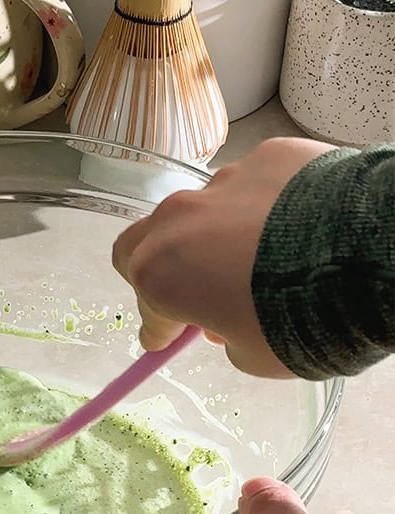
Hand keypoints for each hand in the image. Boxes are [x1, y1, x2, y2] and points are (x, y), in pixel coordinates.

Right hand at [111, 137, 338, 377]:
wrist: (367, 253)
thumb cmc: (299, 317)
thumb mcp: (254, 357)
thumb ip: (227, 338)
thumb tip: (231, 321)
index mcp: (160, 273)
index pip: (147, 306)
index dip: (159, 327)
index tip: (164, 339)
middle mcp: (178, 220)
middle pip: (145, 241)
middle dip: (160, 265)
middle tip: (194, 287)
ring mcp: (223, 181)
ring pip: (204, 209)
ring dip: (219, 233)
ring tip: (267, 253)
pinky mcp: (270, 156)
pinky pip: (258, 184)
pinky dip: (269, 205)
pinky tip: (302, 223)